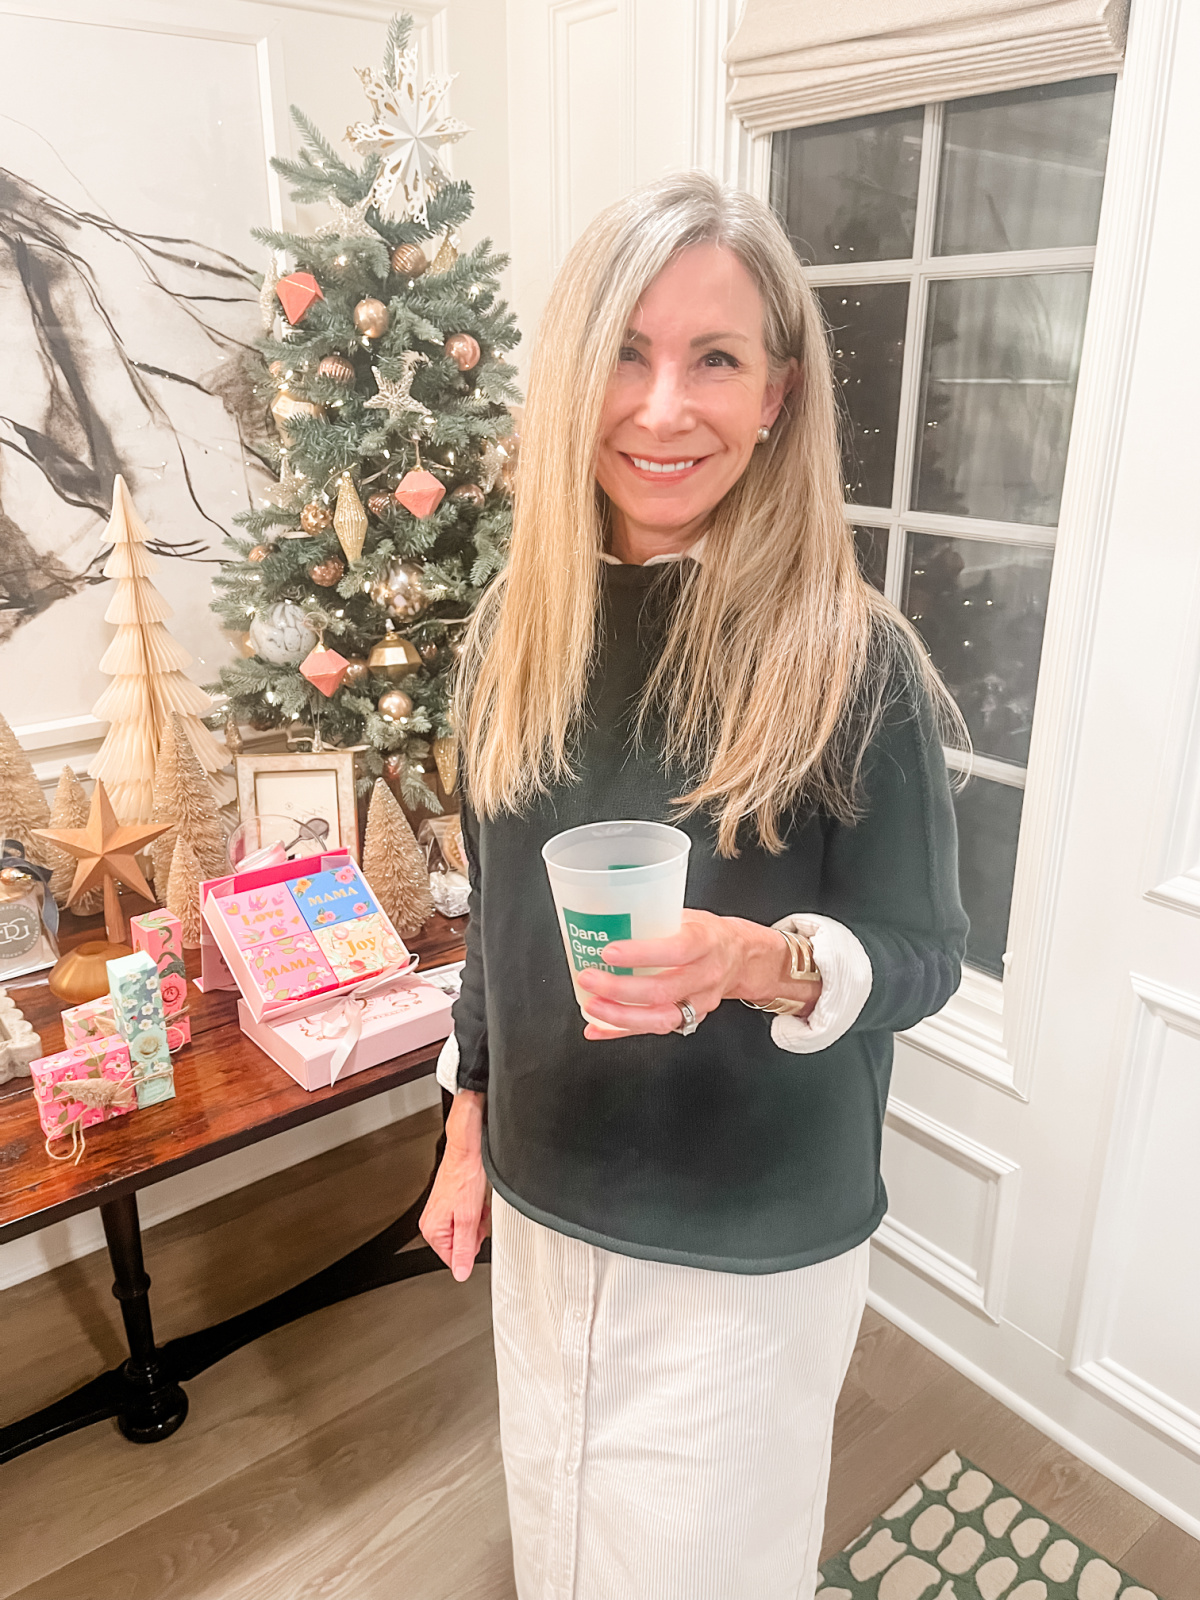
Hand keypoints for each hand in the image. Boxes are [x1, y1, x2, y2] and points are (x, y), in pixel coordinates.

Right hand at [420, 1090, 490, 1280]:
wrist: (467, 1149)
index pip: (452, 1259)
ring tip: (477, 1206)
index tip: (477, 1235)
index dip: (470, 1250)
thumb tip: (461, 1273)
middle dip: (473, 1234)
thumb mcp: (469, 1218)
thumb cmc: (465, 1176)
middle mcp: (431, 1221)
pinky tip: (477, 1200)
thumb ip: (466, 1248)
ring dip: (475, 1222)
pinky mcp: (448, 1202)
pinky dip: (474, 1212)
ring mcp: (439, 1211)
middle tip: (479, 1218)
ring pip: (463, 1231)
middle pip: (458, 1245)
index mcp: (432, 1229)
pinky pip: (464, 1218)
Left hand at [575, 909, 820, 1039]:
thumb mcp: (688, 916)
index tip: (609, 952)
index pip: (676, 949)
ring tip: (592, 1006)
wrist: (742, 958)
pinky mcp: (691, 1019)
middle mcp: (705, 975)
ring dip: (620, 1016)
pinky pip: (654, 1030)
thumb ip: (655, 919)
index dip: (642, 954)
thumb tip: (605, 915)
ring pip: (660, 1018)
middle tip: (589, 978)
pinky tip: (598, 1027)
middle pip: (663, 990)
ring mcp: (699, 1002)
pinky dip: (622, 1031)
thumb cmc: (707, 934)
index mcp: (705, 941)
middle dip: (620, 989)